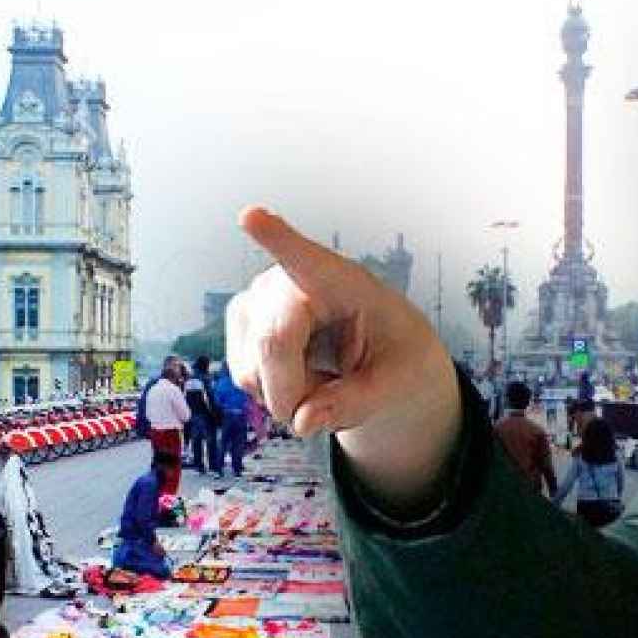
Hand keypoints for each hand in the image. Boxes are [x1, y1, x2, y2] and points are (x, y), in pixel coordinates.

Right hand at [230, 206, 459, 505]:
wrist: (381, 359)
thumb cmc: (396, 357)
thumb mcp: (397, 384)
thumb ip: (357, 402)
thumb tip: (303, 420)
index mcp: (342, 281)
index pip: (307, 258)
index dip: (276, 238)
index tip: (251, 217)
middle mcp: (288, 281)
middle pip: (274, 344)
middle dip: (297, 393)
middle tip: (332, 401)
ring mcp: (256, 301)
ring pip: (253, 371)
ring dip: (289, 396)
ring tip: (324, 379)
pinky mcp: (240, 326)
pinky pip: (245, 379)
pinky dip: (274, 394)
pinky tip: (300, 377)